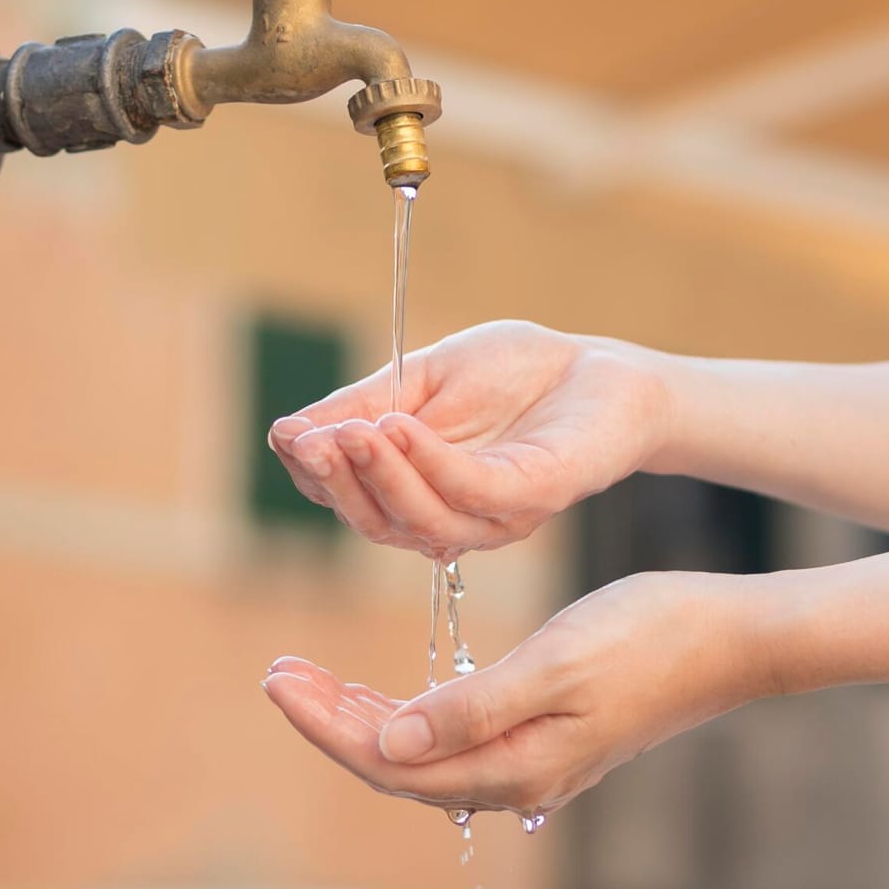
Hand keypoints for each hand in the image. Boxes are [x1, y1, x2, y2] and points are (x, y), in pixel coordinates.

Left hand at [259, 572, 765, 817]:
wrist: (731, 638)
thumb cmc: (651, 637)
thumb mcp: (555, 663)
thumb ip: (472, 708)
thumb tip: (389, 742)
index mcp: (513, 765)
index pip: (390, 760)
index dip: (327, 724)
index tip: (278, 680)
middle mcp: (517, 777)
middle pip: (397, 764)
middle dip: (332, 720)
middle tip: (278, 673)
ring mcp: (533, 762)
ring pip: (422, 753)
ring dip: (363, 718)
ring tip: (311, 680)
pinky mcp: (546, 738)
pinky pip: (454, 740)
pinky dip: (408, 715)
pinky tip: (386, 694)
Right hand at [267, 320, 667, 557]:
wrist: (602, 366)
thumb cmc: (516, 373)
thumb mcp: (422, 379)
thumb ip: (363, 406)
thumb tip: (286, 432)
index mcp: (418, 493)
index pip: (351, 498)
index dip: (314, 472)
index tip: (287, 434)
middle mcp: (452, 518)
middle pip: (377, 523)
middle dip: (337, 483)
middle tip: (307, 441)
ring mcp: (494, 516)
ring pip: (420, 520)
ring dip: (377, 476)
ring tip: (349, 431)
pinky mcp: (534, 496)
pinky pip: (472, 493)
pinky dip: (429, 463)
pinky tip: (399, 427)